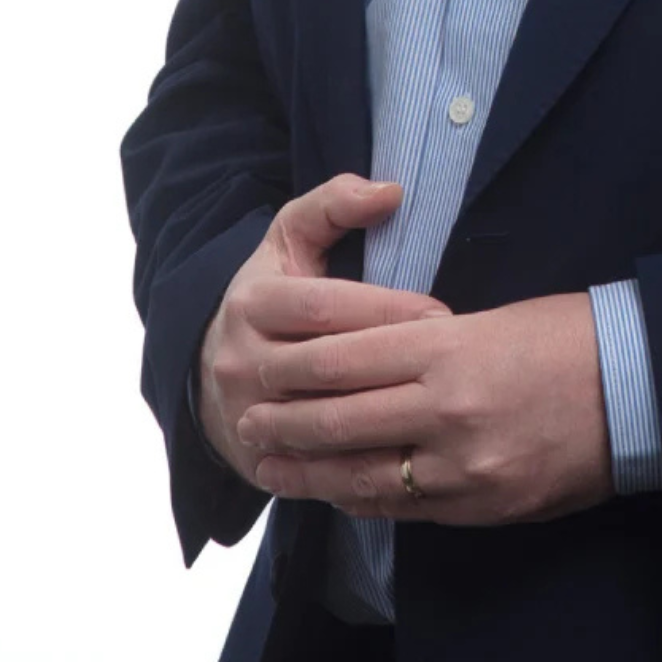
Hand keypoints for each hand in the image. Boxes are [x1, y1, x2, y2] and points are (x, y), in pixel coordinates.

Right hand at [196, 173, 447, 486]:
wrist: (210, 370)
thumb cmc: (270, 294)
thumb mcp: (290, 238)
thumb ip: (334, 204)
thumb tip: (391, 191)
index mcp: (253, 304)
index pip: (325, 307)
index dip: (386, 310)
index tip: (439, 313)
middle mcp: (242, 363)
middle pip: (326, 366)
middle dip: (393, 362)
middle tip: (451, 361)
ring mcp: (247, 418)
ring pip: (324, 424)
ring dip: (383, 417)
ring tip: (438, 404)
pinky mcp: (259, 463)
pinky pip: (318, 470)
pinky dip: (362, 461)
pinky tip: (408, 451)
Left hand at [235, 291, 615, 524]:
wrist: (637, 389)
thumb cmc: (569, 337)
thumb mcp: (495, 319)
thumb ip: (433, 345)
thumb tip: (382, 363)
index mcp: (448, 349)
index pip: (346, 357)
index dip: (296, 365)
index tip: (263, 365)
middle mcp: (446, 410)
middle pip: (340, 418)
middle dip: (286, 422)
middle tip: (246, 419)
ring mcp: (461, 466)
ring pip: (361, 473)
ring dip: (308, 472)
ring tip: (269, 465)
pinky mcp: (479, 505)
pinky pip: (402, 506)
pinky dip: (361, 500)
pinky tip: (335, 493)